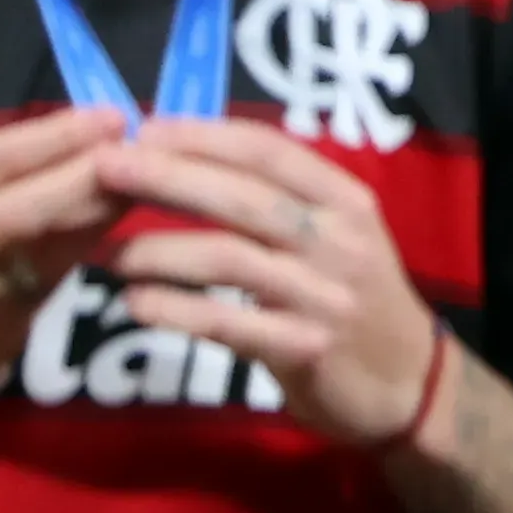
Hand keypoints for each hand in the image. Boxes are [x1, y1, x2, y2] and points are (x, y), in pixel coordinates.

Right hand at [0, 110, 128, 406]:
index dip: (58, 135)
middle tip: (144, 152)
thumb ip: (1, 179)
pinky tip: (128, 239)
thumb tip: (89, 142)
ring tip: (147, 189)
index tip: (113, 116)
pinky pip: (49, 285)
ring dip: (97, 218)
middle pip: (20, 204)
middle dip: (85, 176)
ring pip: (43, 249)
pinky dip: (87, 257)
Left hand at [90, 119, 445, 449]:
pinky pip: (227, 323)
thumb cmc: (355, 299)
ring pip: (229, 258)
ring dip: (159, 250)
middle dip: (168, 177)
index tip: (144, 128)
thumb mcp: (335, 237)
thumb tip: (187, 157)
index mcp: (345, 200)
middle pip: (244, 197)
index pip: (269, 151)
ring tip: (107, 254)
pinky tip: (136, 303)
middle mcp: (338, 240)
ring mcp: (324, 296)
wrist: (408, 385)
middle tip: (104, 169)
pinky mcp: (305, 348)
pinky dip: (175, 310)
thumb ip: (279, 202)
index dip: (203, 136)